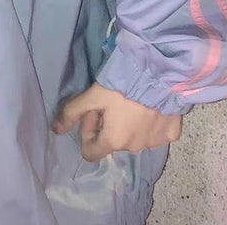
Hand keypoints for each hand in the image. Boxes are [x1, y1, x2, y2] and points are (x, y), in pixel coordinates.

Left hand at [51, 82, 181, 161]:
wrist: (159, 74)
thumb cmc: (122, 84)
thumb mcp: (92, 96)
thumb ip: (71, 112)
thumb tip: (55, 130)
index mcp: (113, 142)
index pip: (90, 152)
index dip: (86, 132)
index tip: (91, 112)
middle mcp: (134, 148)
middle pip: (113, 142)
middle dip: (107, 125)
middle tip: (109, 102)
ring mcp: (155, 143)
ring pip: (134, 138)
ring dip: (128, 124)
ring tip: (130, 101)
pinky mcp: (172, 134)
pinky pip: (156, 133)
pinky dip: (150, 123)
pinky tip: (149, 105)